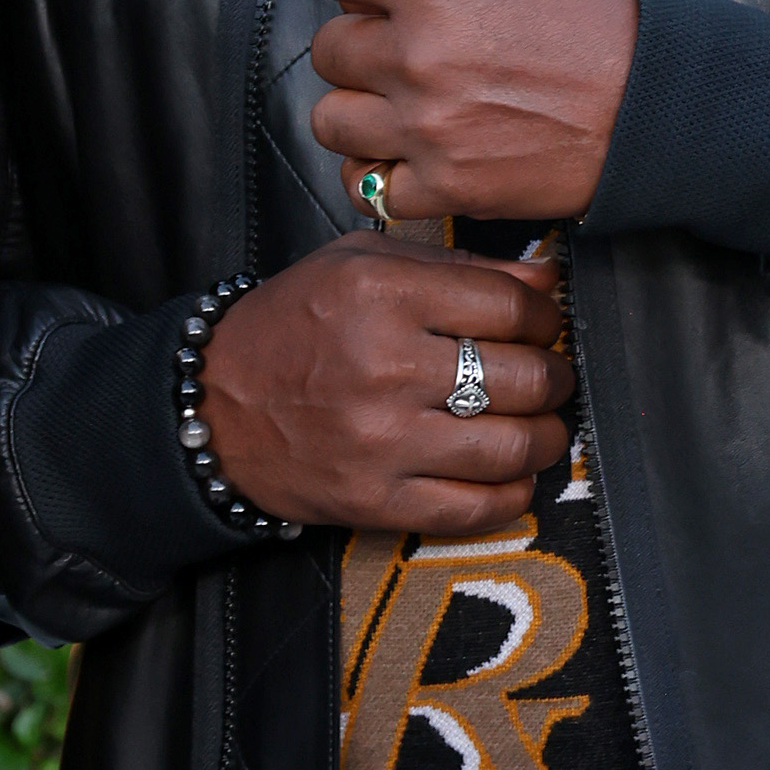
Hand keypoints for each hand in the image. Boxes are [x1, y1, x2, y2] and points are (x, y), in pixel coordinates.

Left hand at [181, 0, 636, 226]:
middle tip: (407, 61)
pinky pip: (372, 187)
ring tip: (418, 114)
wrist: (657, 104)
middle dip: (354, 57)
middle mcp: (416, 53)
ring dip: (361, 119)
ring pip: (335, 124)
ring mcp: (425, 123)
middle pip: (325, 56)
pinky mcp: (444, 184)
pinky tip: (429, 163)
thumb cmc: (598, 22)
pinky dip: (389, 180)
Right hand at [202, 236, 574, 535]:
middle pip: (525, 379)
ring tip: (540, 427)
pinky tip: (511, 475)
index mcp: (382, 293)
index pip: (513, 307)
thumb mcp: (360, 261)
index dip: (546, 319)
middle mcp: (385, 366)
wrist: (214, 405)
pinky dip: (513, 494)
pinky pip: (477, 508)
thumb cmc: (293, 325)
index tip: (544, 327)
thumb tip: (545, 282)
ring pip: (514, 447)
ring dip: (546, 438)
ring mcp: (382, 441)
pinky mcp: (375, 500)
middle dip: (555, 379)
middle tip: (550, 378)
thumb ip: (455, 264)